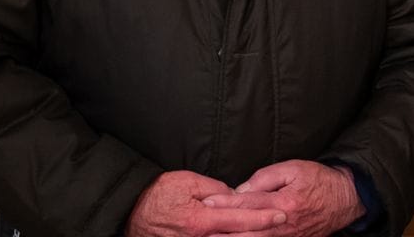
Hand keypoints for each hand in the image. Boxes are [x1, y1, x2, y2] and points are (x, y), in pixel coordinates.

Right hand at [125, 170, 286, 236]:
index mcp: (201, 220)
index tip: (281, 215)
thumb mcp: (187, 182)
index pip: (240, 219)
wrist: (131, 212)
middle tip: (281, 227)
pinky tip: (241, 236)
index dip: (263, 218)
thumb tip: (235, 195)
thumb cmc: (158, 194)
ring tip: (265, 233)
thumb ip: (215, 189)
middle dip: (260, 234)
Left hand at [200, 160, 364, 236]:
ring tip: (211, 236)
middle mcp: (282, 225)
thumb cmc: (319, 181)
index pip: (247, 203)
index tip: (207, 202)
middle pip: (245, 229)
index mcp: (283, 202)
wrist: (344, 201)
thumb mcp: (294, 168)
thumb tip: (243, 190)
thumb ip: (266, 177)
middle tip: (200, 226)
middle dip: (221, 229)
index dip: (225, 202)